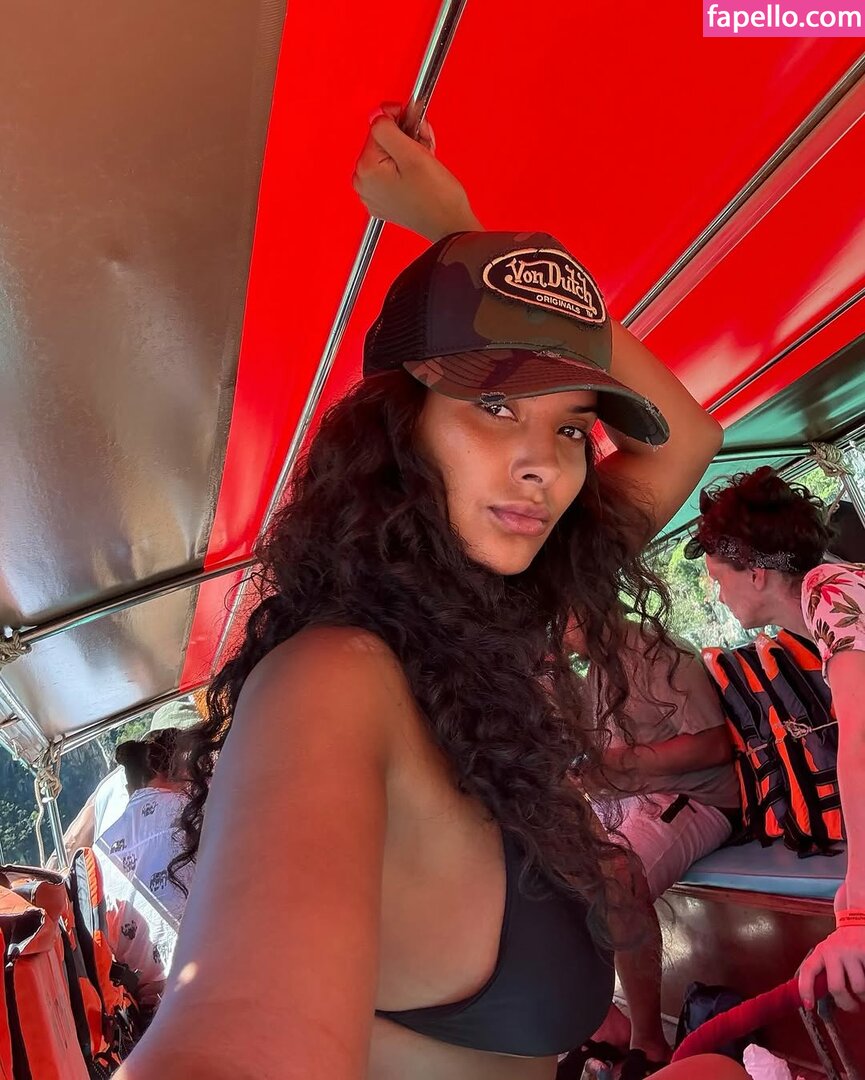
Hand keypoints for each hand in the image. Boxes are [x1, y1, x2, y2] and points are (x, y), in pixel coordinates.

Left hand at [353, 103, 480, 241]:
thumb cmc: (437, 197)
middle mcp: (363, 183)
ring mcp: (372, 194)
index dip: (402, 122)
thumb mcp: (413, 153)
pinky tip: (419, 175)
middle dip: (406, 138)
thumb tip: (376, 114)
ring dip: (408, 152)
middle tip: (424, 147)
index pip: (379, 125)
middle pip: (383, 141)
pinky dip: (406, 168)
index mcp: (366, 169)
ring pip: (388, 156)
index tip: (418, 129)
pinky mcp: (383, 201)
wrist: (450, 226)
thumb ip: (388, 129)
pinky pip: (391, 173)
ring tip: (425, 163)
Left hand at [798, 925, 864, 1010]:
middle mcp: (834, 950)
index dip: (805, 989)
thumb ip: (825, 970)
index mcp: (821, 952)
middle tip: (853, 1007)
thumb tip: (818, 998)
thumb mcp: (828, 952)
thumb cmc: (843, 944)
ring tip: (863, 994)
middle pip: (836, 987)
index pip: (808, 970)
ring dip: (863, 997)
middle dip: (846, 1004)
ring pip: (859, 987)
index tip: (808, 1005)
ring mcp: (852, 951)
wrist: (857, 920)